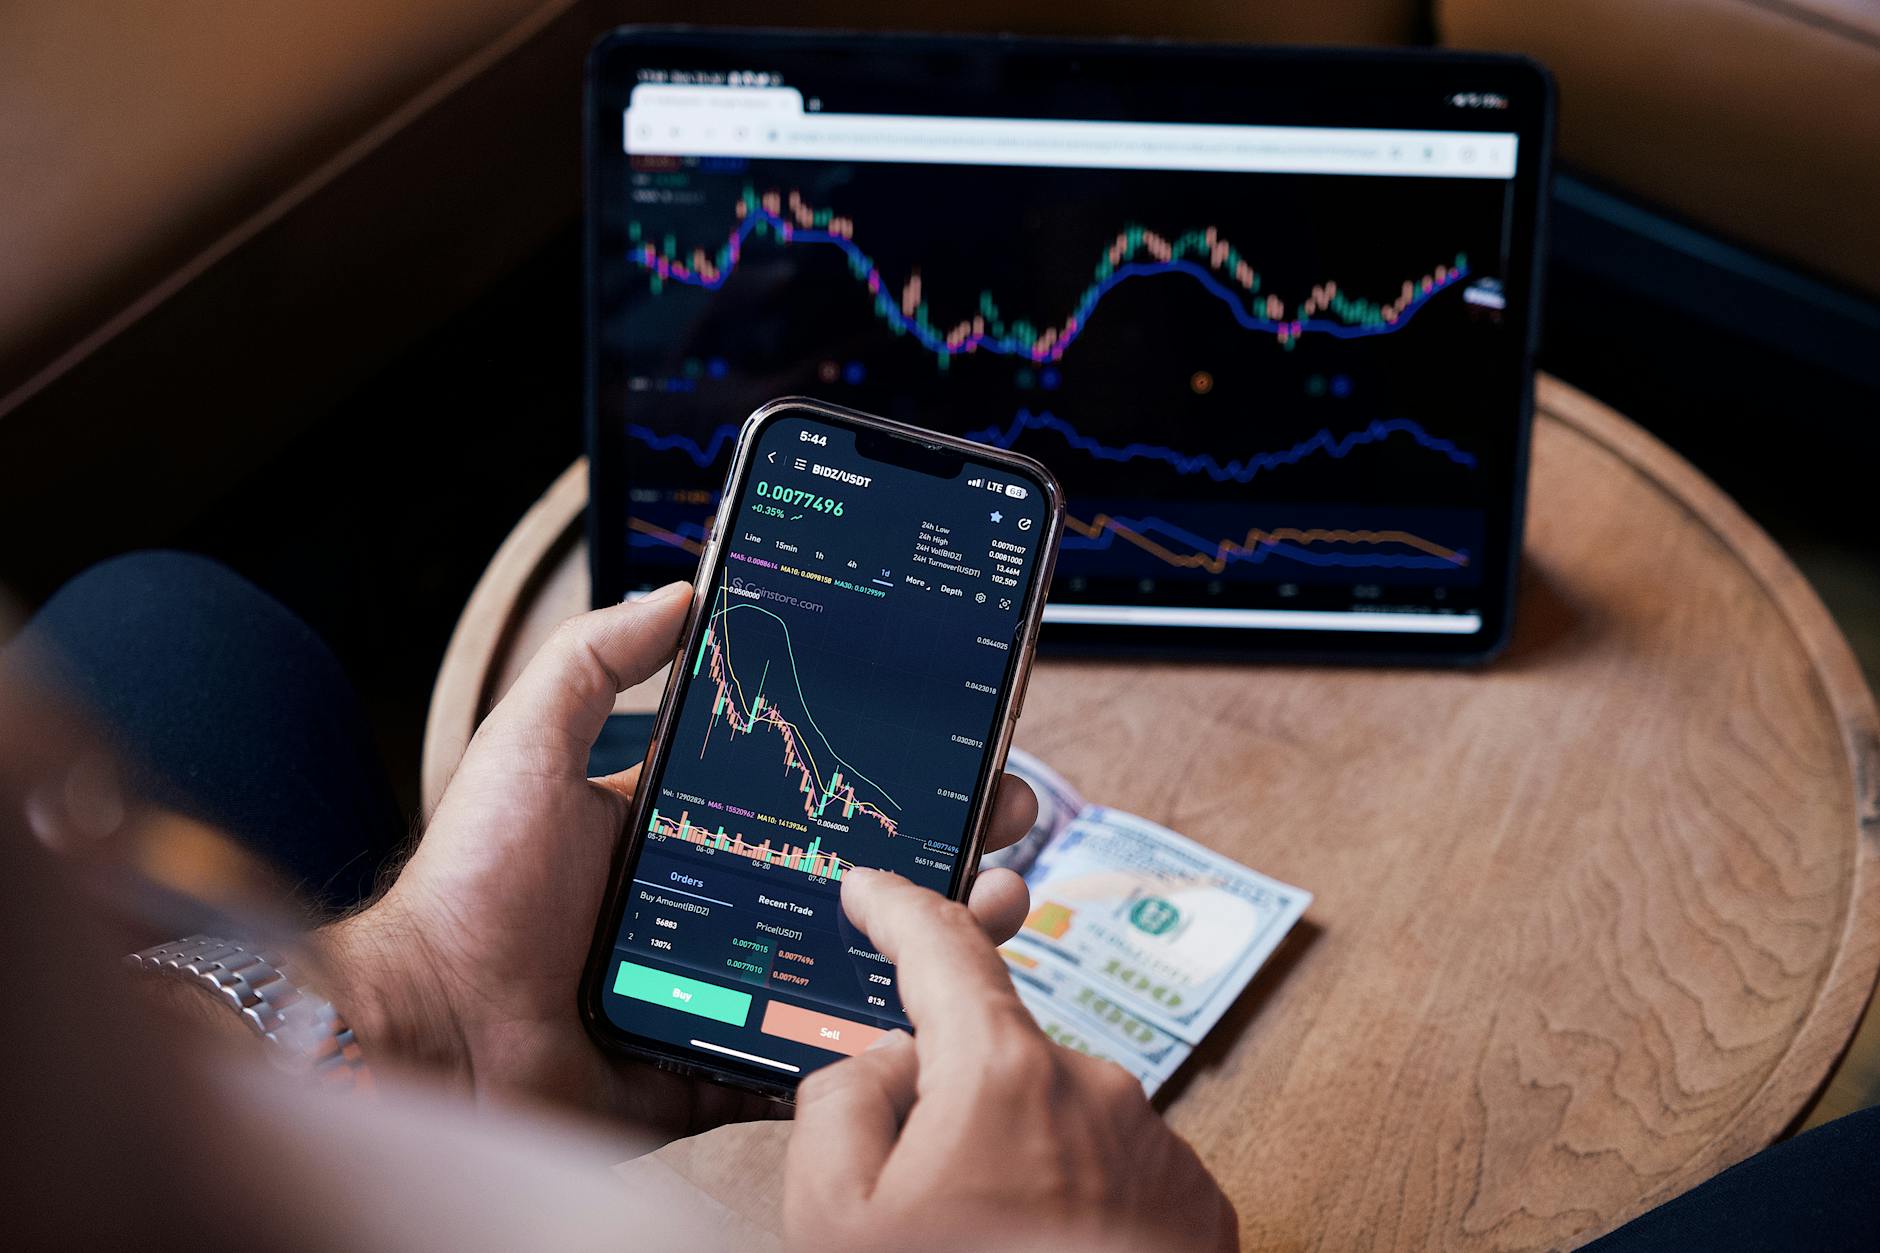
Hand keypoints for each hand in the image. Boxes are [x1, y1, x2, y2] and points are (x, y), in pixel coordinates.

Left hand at [321, 584, 1039, 1138]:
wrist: (426, 1036)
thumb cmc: (467, 890)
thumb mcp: (529, 745)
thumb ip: (594, 661)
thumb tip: (679, 589)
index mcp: (684, 834)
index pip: (806, 790)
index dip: (882, 768)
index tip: (950, 739)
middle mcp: (716, 909)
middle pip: (854, 874)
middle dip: (943, 843)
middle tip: (1008, 817)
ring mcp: (725, 994)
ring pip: (857, 966)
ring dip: (940, 936)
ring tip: (1003, 900)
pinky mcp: (720, 1069)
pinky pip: (814, 1060)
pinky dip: (881, 1040)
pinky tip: (941, 1008)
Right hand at [783, 868, 1238, 1252]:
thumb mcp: (833, 1218)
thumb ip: (840, 1101)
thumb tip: (886, 1064)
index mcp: (1003, 1073)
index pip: (941, 947)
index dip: (896, 908)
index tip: (874, 890)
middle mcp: (1096, 1089)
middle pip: (993, 1057)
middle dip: (949, 1104)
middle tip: (916, 1200)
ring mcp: (1157, 1148)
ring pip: (1054, 1121)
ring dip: (1017, 1164)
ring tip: (987, 1245)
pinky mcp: (1198, 1206)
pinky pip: (1114, 1171)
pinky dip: (1075, 1203)